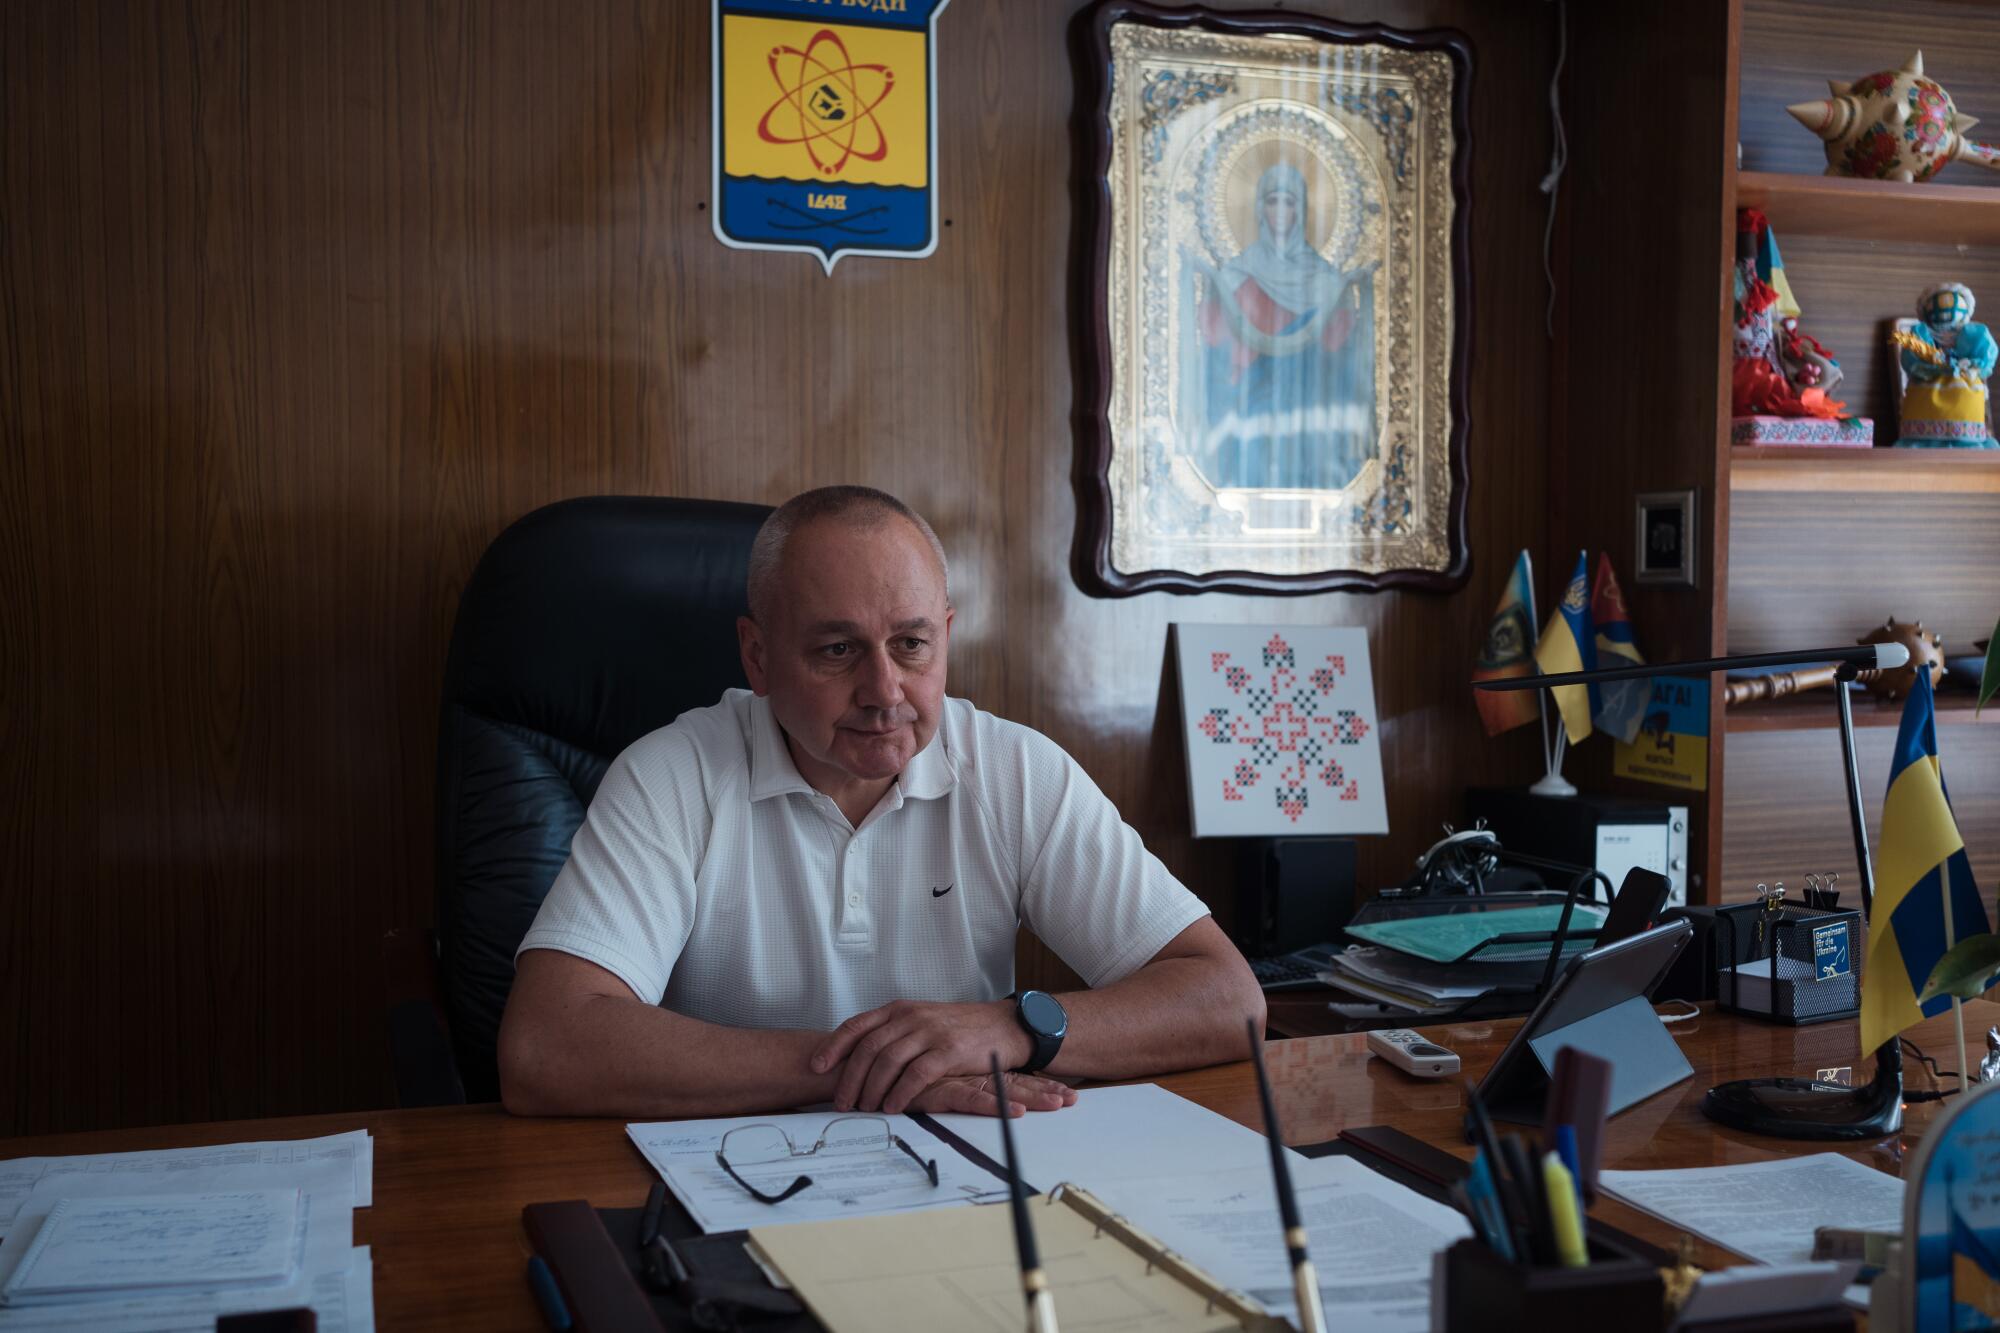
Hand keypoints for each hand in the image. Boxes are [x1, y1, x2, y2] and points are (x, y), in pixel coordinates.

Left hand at [812, 999, 1035, 1113]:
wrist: (1003, 1025)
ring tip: (865, 1109)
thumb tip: (859, 1059)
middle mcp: (910, 1017)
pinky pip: (916, 1074)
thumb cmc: (959, 1028)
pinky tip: (893, 1106)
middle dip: (849, 1078)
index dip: (833, 1047)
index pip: (856, 1026)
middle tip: (842, 1103)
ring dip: (871, 1089)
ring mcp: (930, 1032)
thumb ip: (893, 1034)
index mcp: (899, 1009)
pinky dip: (900, 1093)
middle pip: (868, 1048)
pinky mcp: (949, 1050)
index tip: (816, 1067)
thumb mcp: (921, 1022)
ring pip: (888, 1061)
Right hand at [904, 1071, 1076, 1117]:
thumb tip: (974, 1094)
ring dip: (1032, 1097)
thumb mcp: (930, 1082)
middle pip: (1013, 1081)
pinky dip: (997, 1107)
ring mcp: (956, 1077)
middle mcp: (966, 1071)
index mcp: (968, 1068)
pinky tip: (1017, 1112)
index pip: (1009, 1076)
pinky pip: (973, 1099)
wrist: (866, 1067)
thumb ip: (950, 1085)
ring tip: (1058, 1104)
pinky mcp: (941, 1088)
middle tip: (1074, 1099)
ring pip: (1002, 1088)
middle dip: (1044, 1090)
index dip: (1037, 1083)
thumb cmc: (895, 1076)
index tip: (1066, 1093)